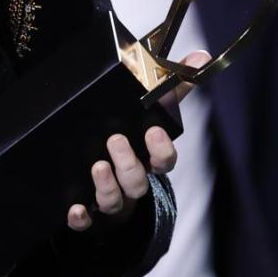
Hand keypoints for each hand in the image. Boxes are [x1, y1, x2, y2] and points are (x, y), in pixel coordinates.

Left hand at [65, 49, 210, 231]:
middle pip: (138, 182)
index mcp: (148, 160)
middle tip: (115, 139)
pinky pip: (87, 221)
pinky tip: (75, 209)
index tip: (153, 131)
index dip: (161, 149)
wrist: (101, 173)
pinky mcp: (89, 213)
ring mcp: (112, 200)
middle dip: (129, 164)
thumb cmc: (132, 137)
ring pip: (116, 201)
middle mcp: (133, 182)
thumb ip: (172, 86)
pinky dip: (82, 218)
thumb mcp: (150, 111)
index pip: (164, 161)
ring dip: (108, 186)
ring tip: (97, 165)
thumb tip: (201, 54)